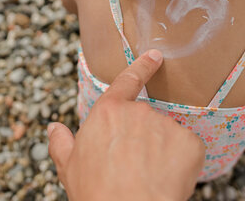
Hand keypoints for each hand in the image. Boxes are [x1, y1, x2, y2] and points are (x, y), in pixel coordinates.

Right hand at [48, 50, 204, 200]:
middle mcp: (138, 112)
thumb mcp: (69, 166)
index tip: (155, 56)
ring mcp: (165, 125)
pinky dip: (182, 163)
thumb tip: (54, 128)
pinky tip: (168, 179)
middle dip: (143, 140)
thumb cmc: (96, 192)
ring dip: (162, 151)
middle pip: (146, 120)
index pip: (127, 81)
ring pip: (167, 136)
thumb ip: (61, 142)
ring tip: (149, 176)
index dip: (143, 67)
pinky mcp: (189, 143)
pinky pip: (188, 150)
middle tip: (134, 166)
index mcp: (108, 112)